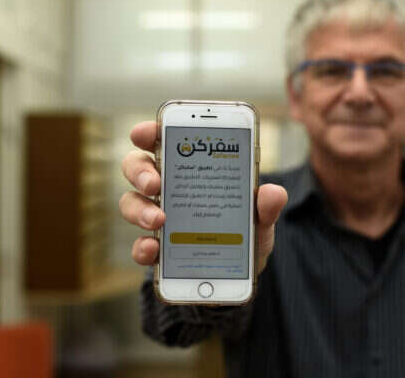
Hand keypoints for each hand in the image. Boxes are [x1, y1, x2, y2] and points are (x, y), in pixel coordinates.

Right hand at [119, 121, 287, 273]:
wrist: (238, 274)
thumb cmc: (245, 232)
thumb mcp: (261, 217)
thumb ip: (266, 205)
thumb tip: (273, 192)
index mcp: (190, 168)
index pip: (162, 141)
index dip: (149, 132)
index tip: (145, 133)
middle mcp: (168, 189)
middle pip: (137, 168)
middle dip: (141, 171)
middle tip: (155, 183)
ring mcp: (157, 219)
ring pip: (131, 203)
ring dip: (140, 210)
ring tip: (159, 220)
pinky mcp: (156, 251)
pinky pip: (140, 246)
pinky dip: (142, 247)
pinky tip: (154, 249)